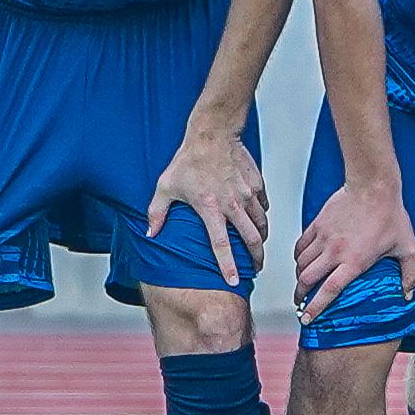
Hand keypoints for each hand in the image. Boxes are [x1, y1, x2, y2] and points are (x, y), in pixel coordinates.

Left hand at [146, 123, 269, 288]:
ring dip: (261, 239)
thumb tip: (150, 234)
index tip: (234, 282)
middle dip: (256, 258)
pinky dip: (261, 216)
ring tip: (258, 247)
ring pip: (262, 224)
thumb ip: (157, 213)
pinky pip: (263, 206)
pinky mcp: (257, 184)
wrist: (213, 133)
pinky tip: (256, 218)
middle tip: (255, 268)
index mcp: (210, 208)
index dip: (228, 266)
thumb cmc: (188, 159)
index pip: (222, 245)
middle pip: (252, 239)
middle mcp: (233, 204)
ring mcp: (248, 194)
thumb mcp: (166, 186)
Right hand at [293, 170, 414, 307]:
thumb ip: (409, 274)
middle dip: (301, 295)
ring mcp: (324, 237)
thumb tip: (408, 295)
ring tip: (302, 284)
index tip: (307, 318)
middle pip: (307, 280)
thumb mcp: (407, 247)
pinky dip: (298, 257)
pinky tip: (302, 261)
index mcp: (354, 261)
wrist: (373, 185)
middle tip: (301, 303)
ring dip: (299, 277)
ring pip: (301, 263)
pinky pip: (300, 246)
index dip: (315, 307)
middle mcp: (335, 251)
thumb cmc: (390, 214)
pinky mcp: (317, 224)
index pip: (329, 290)